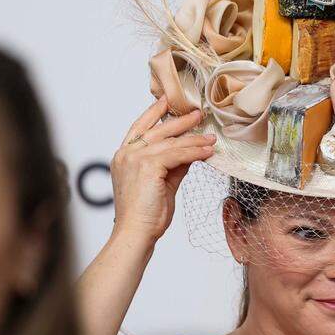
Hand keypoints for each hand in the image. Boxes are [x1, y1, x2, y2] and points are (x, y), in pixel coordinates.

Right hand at [110, 97, 214, 241]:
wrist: (136, 233)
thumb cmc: (145, 214)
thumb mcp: (162, 183)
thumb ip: (173, 165)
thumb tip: (189, 153)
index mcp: (124, 156)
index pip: (140, 127)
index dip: (154, 113)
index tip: (167, 101)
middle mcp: (126, 154)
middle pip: (157, 130)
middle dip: (180, 121)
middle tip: (198, 114)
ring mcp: (135, 158)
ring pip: (171, 142)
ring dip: (194, 139)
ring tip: (210, 137)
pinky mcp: (148, 165)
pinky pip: (177, 154)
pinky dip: (195, 152)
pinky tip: (207, 151)